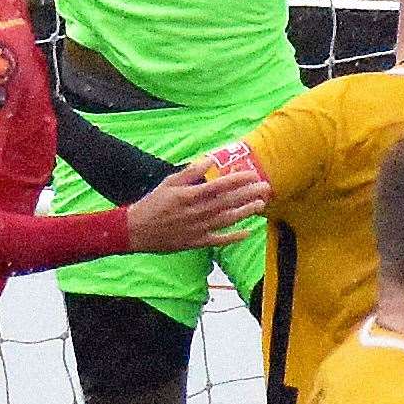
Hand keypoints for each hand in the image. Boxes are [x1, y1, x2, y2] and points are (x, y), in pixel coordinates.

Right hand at [125, 158, 268, 252]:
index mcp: (190, 196)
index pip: (219, 186)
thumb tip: (208, 160)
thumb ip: (190, 172)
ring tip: (261, 204)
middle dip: (248, 194)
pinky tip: (247, 232)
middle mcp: (197, 212)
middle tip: (266, 187)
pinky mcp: (197, 242)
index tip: (252, 174)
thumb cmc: (153, 204)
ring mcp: (198, 229)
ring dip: (245, 212)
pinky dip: (234, 237)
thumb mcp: (169, 183)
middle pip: (228, 202)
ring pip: (227, 220)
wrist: (137, 231)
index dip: (237, 180)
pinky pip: (219, 240)